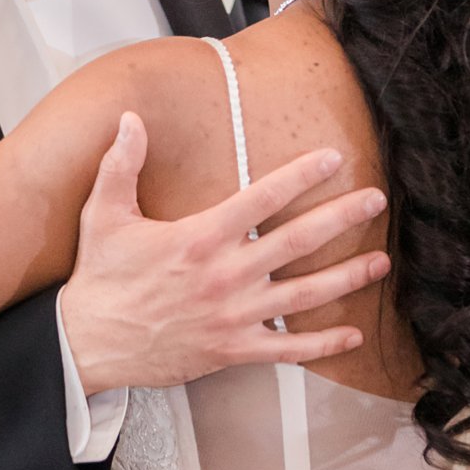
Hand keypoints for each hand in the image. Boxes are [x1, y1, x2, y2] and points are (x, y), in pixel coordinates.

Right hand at [60, 114, 389, 392]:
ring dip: (347, 277)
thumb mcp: (103, 215)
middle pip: (297, 242)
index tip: (331, 158)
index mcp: (199, 238)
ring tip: (381, 262)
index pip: (261, 198)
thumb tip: (130, 118)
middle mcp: (225, 276)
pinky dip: (322, 344)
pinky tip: (352, 333)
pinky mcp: (233, 350)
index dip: (300, 176)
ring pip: (304, 296)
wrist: (88, 345)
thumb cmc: (100, 279)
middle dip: (341, 218)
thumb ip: (121, 164)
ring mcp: (234, 316)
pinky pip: (287, 350)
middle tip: (375, 200)